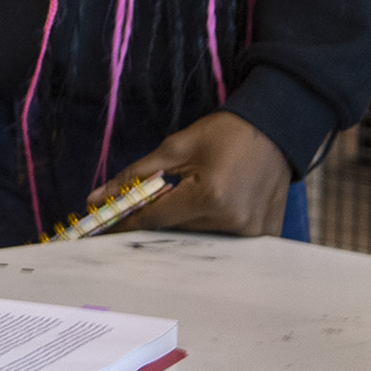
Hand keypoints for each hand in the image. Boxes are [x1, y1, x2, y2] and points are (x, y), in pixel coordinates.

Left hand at [103, 110, 293, 236]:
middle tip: (147, 202)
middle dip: (157, 218)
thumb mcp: (175, 148)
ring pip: (198, 237)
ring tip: (191, 194)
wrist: (274, 129)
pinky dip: (210, 227)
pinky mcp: (264, 236)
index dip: (125, 222)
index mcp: (209, 197)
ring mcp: (252, 234)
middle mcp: (233, 221)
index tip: (102, 228)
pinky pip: (225, 241)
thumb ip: (134, 176)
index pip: (154, 219)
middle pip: (176, 230)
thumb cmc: (224, 134)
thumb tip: (96, 198)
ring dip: (185, 222)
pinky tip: (212, 206)